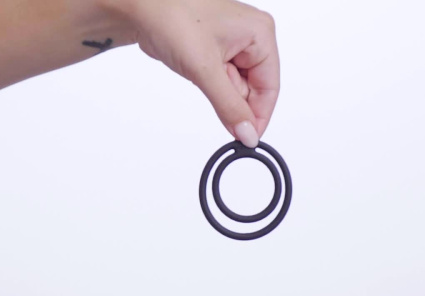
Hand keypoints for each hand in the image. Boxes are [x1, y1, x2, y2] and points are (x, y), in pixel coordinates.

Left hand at [131, 0, 279, 146]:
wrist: (139, 8)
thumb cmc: (171, 18)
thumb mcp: (205, 70)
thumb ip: (230, 107)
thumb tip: (248, 133)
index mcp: (260, 34)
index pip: (270, 87)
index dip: (259, 116)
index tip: (247, 138)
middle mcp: (251, 38)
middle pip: (255, 90)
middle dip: (235, 102)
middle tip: (214, 100)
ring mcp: (234, 46)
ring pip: (238, 89)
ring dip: (221, 94)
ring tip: (200, 73)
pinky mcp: (218, 53)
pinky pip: (224, 83)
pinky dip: (213, 88)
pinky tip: (198, 74)